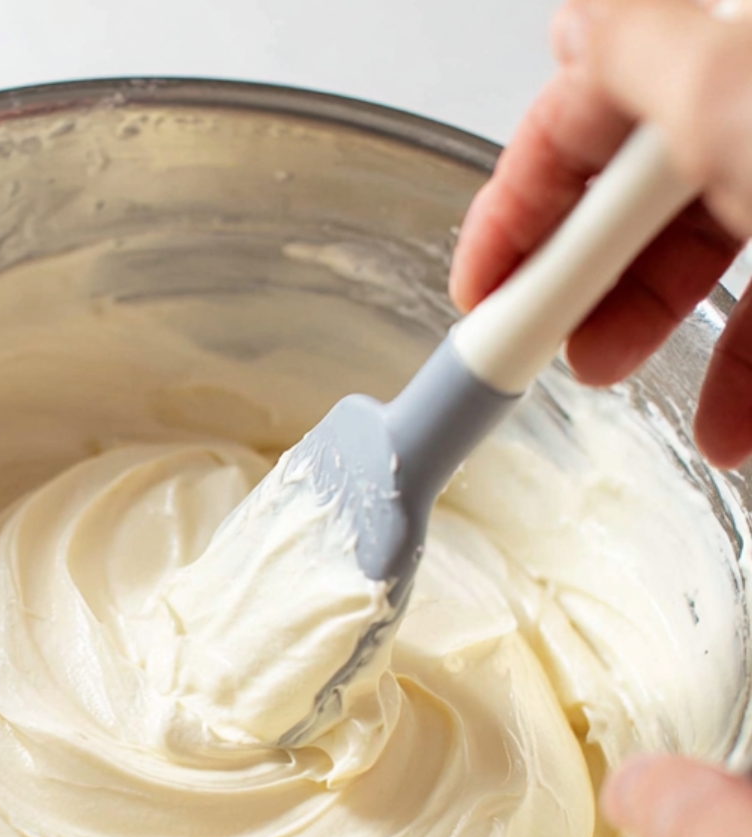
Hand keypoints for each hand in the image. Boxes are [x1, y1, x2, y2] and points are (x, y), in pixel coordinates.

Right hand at [450, 0, 751, 466]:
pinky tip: (732, 432)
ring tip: (612, 377)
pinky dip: (747, 376)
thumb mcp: (730, 86)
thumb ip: (636, 52)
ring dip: (651, 332)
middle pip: (640, 193)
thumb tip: (572, 23)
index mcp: (724, 55)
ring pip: (711, 255)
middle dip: (581, 277)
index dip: (517, 205)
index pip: (585, 112)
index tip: (475, 290)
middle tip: (542, 340)